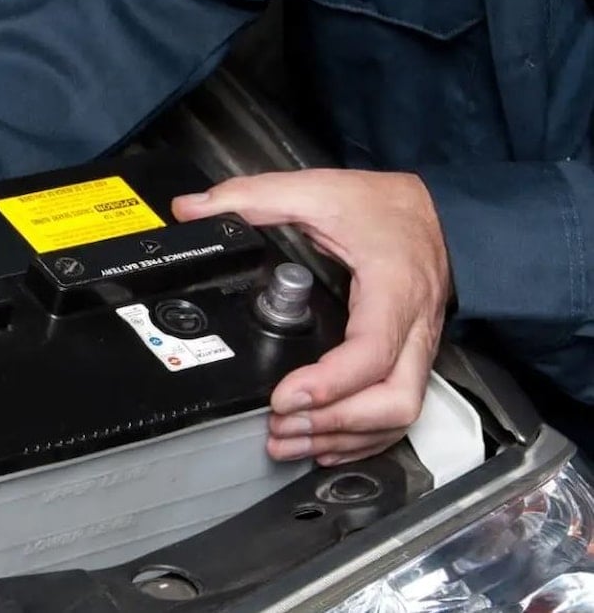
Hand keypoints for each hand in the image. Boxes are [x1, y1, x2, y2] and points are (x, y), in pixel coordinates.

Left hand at [171, 169, 450, 465]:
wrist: (441, 211)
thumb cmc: (387, 207)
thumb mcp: (318, 190)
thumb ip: (252, 197)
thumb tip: (191, 209)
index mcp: (393, 289)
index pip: (372, 353)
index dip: (329, 384)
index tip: (283, 396)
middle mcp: (414, 328)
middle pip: (394, 401)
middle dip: (334, 424)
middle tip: (280, 425)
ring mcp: (418, 349)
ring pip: (398, 415)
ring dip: (343, 438)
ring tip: (288, 440)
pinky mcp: (413, 361)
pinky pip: (398, 413)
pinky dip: (361, 437)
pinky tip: (323, 442)